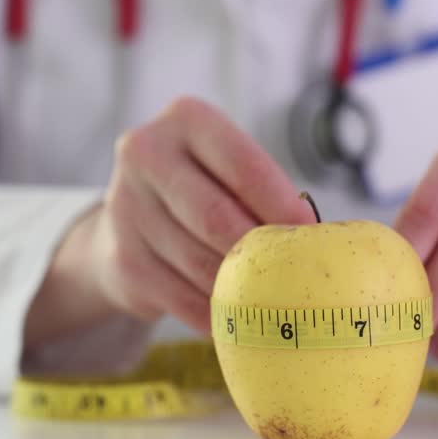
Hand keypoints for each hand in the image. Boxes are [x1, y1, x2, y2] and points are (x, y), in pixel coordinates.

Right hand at [87, 97, 313, 333]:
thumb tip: (316, 239)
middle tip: (296, 273)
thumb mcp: (227, 169)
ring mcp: (126, 208)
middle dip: (260, 249)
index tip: (311, 233)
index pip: (241, 163)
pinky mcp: (122, 260)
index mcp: (185, 120)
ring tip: (272, 298)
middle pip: (214, 215)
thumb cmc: (202, 189)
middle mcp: (146, 155)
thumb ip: (264, 191)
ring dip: (241, 287)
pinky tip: (238, 318)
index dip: (281, 203)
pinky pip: (181, 297)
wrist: (127, 222)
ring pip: (198, 262)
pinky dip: (216, 313)